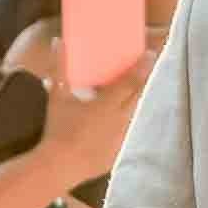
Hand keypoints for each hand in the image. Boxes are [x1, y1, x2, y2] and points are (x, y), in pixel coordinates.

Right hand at [36, 44, 155, 186]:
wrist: (60, 165)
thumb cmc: (58, 128)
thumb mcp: (57, 95)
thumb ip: (59, 67)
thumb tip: (57, 42)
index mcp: (108, 103)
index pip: (131, 81)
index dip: (142, 66)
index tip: (151, 54)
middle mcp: (121, 118)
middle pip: (139, 95)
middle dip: (145, 80)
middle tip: (150, 67)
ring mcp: (122, 136)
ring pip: (135, 113)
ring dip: (137, 101)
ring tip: (138, 91)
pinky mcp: (120, 150)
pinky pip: (128, 131)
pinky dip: (128, 121)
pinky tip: (125, 118)